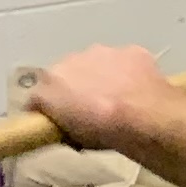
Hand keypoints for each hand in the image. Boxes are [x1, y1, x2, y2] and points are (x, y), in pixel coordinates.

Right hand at [24, 41, 169, 149]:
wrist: (145, 116)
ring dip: (100, 75)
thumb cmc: (103, 132)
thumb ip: (61, 122)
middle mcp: (68, 61)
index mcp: (48, 84)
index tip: (60, 118)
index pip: (40, 95)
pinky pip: (122, 60)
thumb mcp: (72, 137)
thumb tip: (63, 120)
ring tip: (116, 95)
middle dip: (73, 87)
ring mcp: (101, 52)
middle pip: (66, 74)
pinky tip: (136, 85)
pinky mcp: (129, 49)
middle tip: (89, 106)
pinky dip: (126, 70)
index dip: (49, 108)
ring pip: (94, 63)